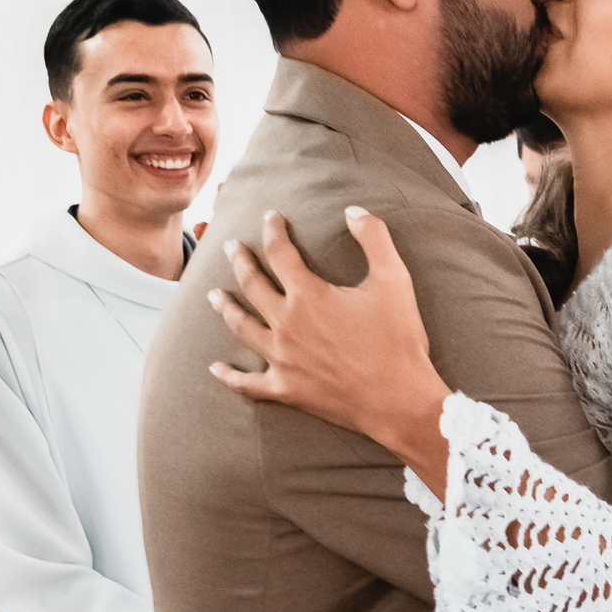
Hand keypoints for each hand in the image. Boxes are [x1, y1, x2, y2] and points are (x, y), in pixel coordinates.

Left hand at [208, 207, 451, 493]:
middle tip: (230, 247)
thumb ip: (374, 239)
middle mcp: (286, 324)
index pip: (280, 252)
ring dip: (225, 308)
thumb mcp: (394, 280)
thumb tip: (353, 212)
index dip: (273, 231)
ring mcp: (282, 359)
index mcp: (308, 295)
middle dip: (240, 261)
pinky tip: (216, 369)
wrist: (398, 400)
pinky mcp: (286, 390)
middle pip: (252, 285)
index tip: (271, 218)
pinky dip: (229, 376)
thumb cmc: (398, 341)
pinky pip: (248, 383)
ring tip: (214, 296)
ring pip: (242, 327)